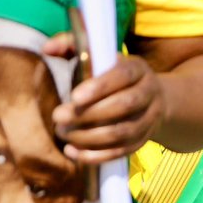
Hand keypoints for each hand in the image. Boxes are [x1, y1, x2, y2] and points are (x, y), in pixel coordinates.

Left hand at [43, 33, 165, 163]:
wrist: (154, 98)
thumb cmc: (114, 75)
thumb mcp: (101, 57)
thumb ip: (73, 47)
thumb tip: (48, 48)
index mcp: (138, 69)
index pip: (123, 76)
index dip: (101, 86)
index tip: (74, 97)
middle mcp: (149, 93)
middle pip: (124, 105)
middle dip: (89, 114)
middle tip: (58, 117)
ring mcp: (149, 118)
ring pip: (124, 132)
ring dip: (90, 137)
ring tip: (64, 134)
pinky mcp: (143, 139)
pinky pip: (122, 151)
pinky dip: (97, 155)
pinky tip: (74, 152)